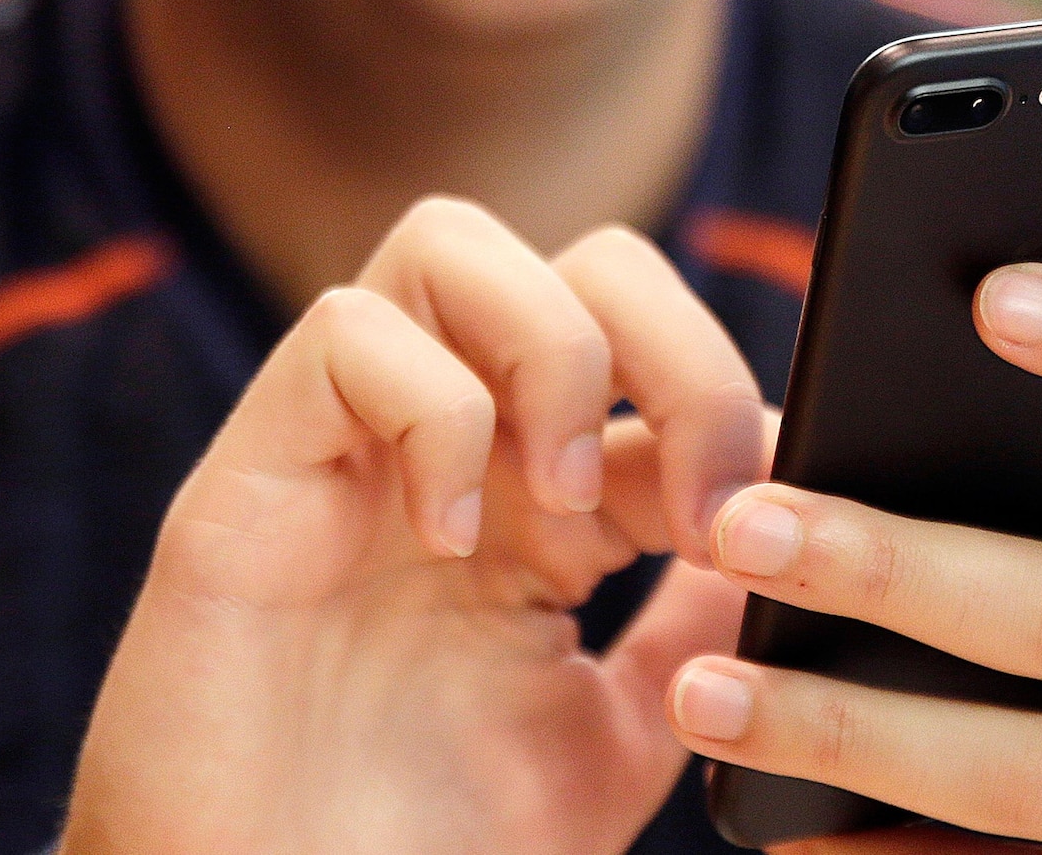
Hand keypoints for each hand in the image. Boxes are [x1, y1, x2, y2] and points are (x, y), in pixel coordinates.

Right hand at [61, 199, 770, 853]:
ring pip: (454, 246)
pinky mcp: (254, 476)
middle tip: (697, 496)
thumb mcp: (620, 730)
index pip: (658, 362)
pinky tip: (451, 539)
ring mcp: (354, 452)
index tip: (772, 521)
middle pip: (583, 262)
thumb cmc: (438, 849)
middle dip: (677, 349)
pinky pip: (346, 337)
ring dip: (554, 355)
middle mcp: (457, 451)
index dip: (734, 412)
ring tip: (568, 504)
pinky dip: (434, 412)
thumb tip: (787, 521)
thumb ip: (694, 623)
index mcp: (544, 502)